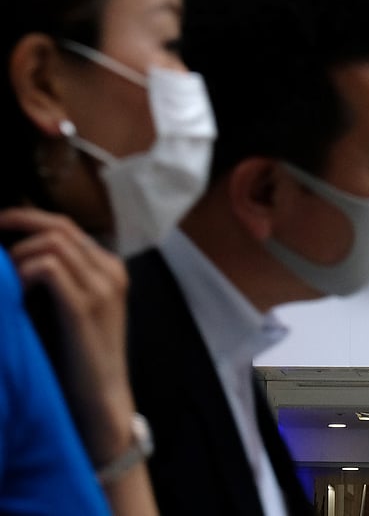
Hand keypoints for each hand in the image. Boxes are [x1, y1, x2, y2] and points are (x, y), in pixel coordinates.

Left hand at [0, 206, 134, 464]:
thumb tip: (17, 253)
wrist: (101, 397)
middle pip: (59, 226)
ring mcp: (102, 287)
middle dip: (17, 222)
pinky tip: (14, 292)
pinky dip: (22, 273)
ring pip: (52, 242)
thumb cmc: (80, 355)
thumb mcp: (75, 307)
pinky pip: (47, 268)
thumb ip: (60, 278)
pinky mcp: (84, 307)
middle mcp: (111, 270)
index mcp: (110, 267)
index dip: (27, 219)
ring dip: (18, 254)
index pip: (66, 226)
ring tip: (5, 279)